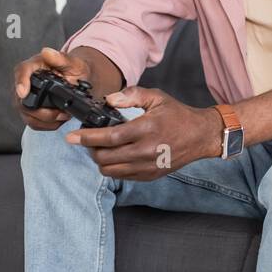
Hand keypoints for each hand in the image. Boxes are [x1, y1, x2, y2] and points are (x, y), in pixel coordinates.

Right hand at [11, 46, 91, 130]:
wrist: (79, 79)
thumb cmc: (74, 69)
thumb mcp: (73, 62)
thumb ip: (61, 58)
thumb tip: (47, 52)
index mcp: (34, 66)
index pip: (21, 71)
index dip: (20, 82)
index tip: (24, 92)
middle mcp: (26, 82)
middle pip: (22, 100)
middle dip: (41, 110)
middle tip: (60, 112)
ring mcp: (26, 98)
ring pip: (26, 114)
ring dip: (46, 120)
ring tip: (62, 116)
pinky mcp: (30, 111)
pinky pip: (32, 122)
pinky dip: (46, 125)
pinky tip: (58, 120)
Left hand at [64, 86, 221, 180]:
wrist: (200, 136)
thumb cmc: (178, 115)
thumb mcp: (157, 97)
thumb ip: (132, 95)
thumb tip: (109, 99)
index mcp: (146, 129)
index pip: (109, 137)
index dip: (86, 137)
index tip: (71, 136)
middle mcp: (145, 151)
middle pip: (104, 157)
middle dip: (90, 148)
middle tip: (87, 139)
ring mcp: (147, 166)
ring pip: (109, 170)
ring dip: (100, 159)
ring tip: (101, 148)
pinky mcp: (148, 175)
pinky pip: (121, 176)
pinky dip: (112, 167)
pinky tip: (115, 155)